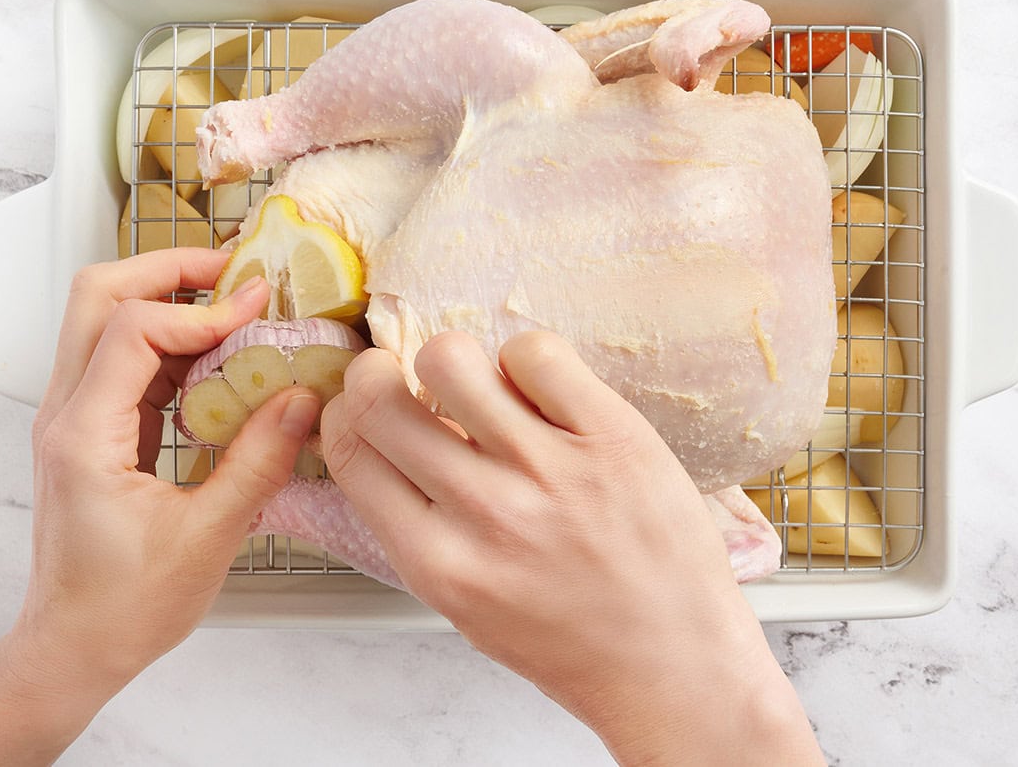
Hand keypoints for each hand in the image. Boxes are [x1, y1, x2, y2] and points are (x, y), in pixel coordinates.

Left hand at [20, 248, 318, 689]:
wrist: (75, 647)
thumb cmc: (126, 607)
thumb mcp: (209, 536)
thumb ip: (259, 461)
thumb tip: (303, 398)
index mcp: (84, 434)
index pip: (133, 327)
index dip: (202, 308)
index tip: (259, 309)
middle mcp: (67, 413)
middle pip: (98, 296)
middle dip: (168, 270)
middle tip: (234, 270)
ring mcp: (75, 418)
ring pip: (107, 320)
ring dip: (171, 301)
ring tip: (238, 308)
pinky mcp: (94, 430)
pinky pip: (127, 360)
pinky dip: (174, 343)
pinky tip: (223, 359)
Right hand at [321, 331, 821, 764]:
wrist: (674, 666)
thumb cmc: (573, 640)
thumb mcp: (466, 603)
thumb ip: (418, 527)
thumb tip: (385, 436)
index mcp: (439, 562)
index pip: (350, 451)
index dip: (344, 412)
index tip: (360, 403)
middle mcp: (487, 512)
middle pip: (381, 398)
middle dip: (380, 374)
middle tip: (407, 378)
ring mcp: (551, 469)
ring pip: (452, 358)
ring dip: (455, 363)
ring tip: (485, 391)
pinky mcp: (612, 436)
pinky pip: (536, 352)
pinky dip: (529, 361)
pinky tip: (544, 395)